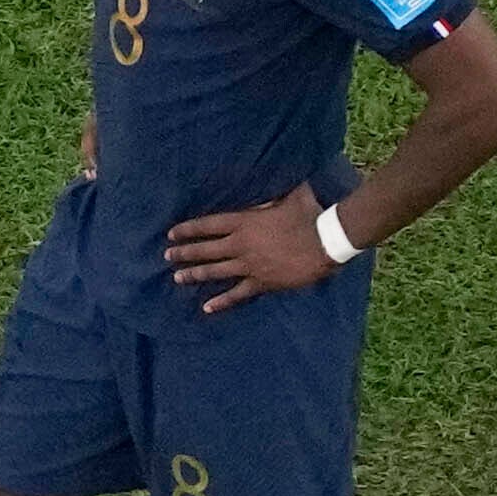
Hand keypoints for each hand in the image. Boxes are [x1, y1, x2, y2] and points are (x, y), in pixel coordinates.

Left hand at [154, 189, 336, 308]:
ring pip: (215, 271)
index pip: (207, 225)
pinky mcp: (263, 282)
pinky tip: (207, 307)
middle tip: (167, 256)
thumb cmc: (309, 213)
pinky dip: (221, 302)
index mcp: (244, 221)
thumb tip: (260, 188)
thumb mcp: (283, 197)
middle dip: (183, 253)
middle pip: (204, 249)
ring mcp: (249, 265)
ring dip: (194, 274)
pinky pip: (237, 294)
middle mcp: (240, 244)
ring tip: (177, 278)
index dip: (187, 230)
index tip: (171, 234)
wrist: (329, 238)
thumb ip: (265, 199)